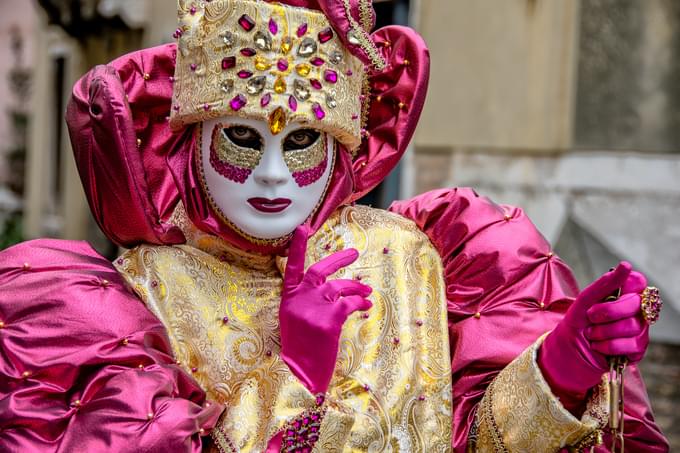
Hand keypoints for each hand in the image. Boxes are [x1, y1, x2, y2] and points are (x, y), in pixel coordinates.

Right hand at [279, 226, 371, 394]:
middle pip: (321, 270)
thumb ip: (307, 299)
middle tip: (355, 253)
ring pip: (341, 287)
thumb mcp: (295, 318)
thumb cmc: (300, 346)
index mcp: (289, 297)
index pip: (291, 266)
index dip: (297, 247)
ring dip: (357, 288)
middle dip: (340, 259)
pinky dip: (360, 304)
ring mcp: (314, 308)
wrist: (301, 372)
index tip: (303, 228)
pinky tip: (366, 307)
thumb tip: (332, 286)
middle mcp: (300, 298)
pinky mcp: (329, 320)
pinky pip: (350, 304)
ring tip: (366, 293)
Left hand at [538, 262, 649, 408]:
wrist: (567, 352)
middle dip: (607, 312)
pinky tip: (599, 347)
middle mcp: (635, 311)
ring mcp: (638, 330)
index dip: (627, 286)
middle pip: (635, 303)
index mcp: (623, 295)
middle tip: (591, 318)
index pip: (638, 283)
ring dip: (603, 332)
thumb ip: (605, 284)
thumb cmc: (576, 324)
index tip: (612, 293)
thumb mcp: (585, 301)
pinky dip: (608, 347)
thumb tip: (626, 265)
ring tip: (592, 335)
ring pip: (633, 326)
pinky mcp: (637, 350)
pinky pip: (632, 345)